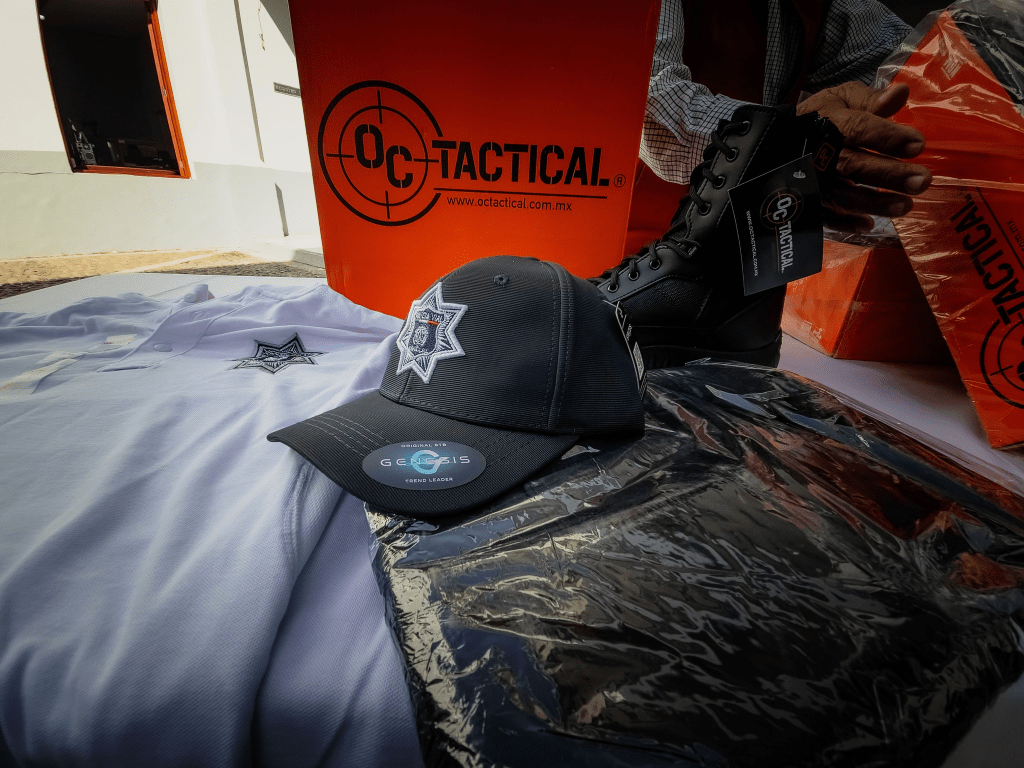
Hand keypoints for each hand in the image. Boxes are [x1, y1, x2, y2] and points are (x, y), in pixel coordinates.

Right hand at [797, 81, 931, 231]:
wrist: (777, 140)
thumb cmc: (819, 117)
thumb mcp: (841, 99)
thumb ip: (870, 100)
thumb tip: (900, 93)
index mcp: (829, 123)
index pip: (859, 129)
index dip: (887, 137)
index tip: (918, 145)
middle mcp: (819, 153)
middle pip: (854, 165)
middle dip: (889, 174)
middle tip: (922, 181)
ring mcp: (813, 180)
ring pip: (842, 194)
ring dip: (874, 202)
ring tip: (905, 206)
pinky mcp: (809, 200)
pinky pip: (824, 216)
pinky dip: (845, 223)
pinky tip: (869, 225)